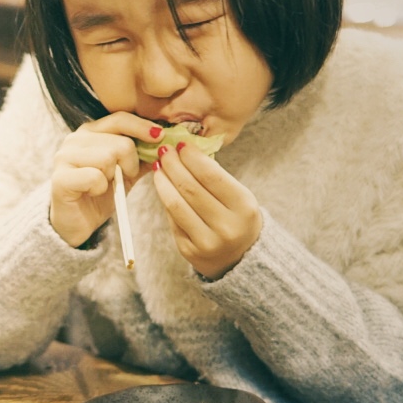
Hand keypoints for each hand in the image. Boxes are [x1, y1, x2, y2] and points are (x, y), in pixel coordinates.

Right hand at [49, 113, 155, 248]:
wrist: (78, 223)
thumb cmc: (101, 194)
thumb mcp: (126, 172)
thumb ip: (141, 156)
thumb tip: (167, 143)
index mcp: (90, 132)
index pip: (119, 119)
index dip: (141, 127)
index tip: (159, 137)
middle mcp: (74, 139)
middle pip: (119, 142)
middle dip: (129, 163)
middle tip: (123, 177)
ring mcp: (64, 157)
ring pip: (107, 157)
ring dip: (114, 177)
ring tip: (105, 185)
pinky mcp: (60, 177)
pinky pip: (95, 177)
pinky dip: (100, 188)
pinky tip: (93, 193)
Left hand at [151, 141, 261, 279]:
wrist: (242, 257)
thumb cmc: (238, 218)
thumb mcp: (238, 197)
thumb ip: (215, 178)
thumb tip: (184, 151)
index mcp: (244, 207)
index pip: (211, 176)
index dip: (192, 158)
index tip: (180, 144)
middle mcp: (227, 226)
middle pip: (190, 189)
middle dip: (174, 166)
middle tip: (164, 151)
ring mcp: (207, 242)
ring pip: (176, 204)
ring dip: (163, 181)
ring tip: (158, 167)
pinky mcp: (189, 251)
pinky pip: (172, 220)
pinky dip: (166, 200)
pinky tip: (163, 187)